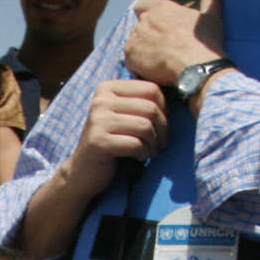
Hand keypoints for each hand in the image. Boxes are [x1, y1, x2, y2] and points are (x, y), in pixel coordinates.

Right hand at [54, 78, 170, 194]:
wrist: (82, 171)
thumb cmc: (111, 142)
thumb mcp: (123, 115)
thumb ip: (141, 102)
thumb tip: (177, 92)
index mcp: (108, 88)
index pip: (151, 89)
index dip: (165, 109)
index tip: (161, 126)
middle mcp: (101, 100)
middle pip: (151, 108)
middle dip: (162, 129)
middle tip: (160, 143)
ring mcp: (98, 120)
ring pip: (145, 126)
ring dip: (154, 143)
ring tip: (151, 151)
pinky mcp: (99, 142)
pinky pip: (136, 144)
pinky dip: (144, 154)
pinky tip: (139, 158)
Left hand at [124, 0, 228, 88]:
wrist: (196, 67)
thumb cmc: (204, 43)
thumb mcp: (211, 18)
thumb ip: (210, 2)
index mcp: (161, 8)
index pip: (142, 5)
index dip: (145, 13)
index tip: (152, 23)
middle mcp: (145, 20)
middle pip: (139, 27)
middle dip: (147, 35)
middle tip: (160, 48)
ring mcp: (135, 38)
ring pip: (134, 43)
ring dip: (142, 50)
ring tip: (158, 62)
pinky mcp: (131, 56)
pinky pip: (131, 60)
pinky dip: (138, 65)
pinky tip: (153, 71)